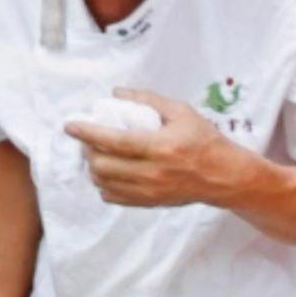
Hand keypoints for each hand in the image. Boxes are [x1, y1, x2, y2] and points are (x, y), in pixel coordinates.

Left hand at [64, 91, 237, 209]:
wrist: (224, 176)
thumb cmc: (204, 140)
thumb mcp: (181, 112)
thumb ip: (148, 100)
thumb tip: (116, 93)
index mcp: (160, 147)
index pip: (114, 142)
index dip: (88, 133)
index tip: (71, 126)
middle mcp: (153, 173)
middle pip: (103, 166)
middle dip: (88, 150)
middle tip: (87, 139)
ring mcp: (150, 191)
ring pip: (104, 184)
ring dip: (93, 168)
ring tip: (96, 154)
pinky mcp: (150, 203)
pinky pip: (114, 197)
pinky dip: (104, 184)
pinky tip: (109, 171)